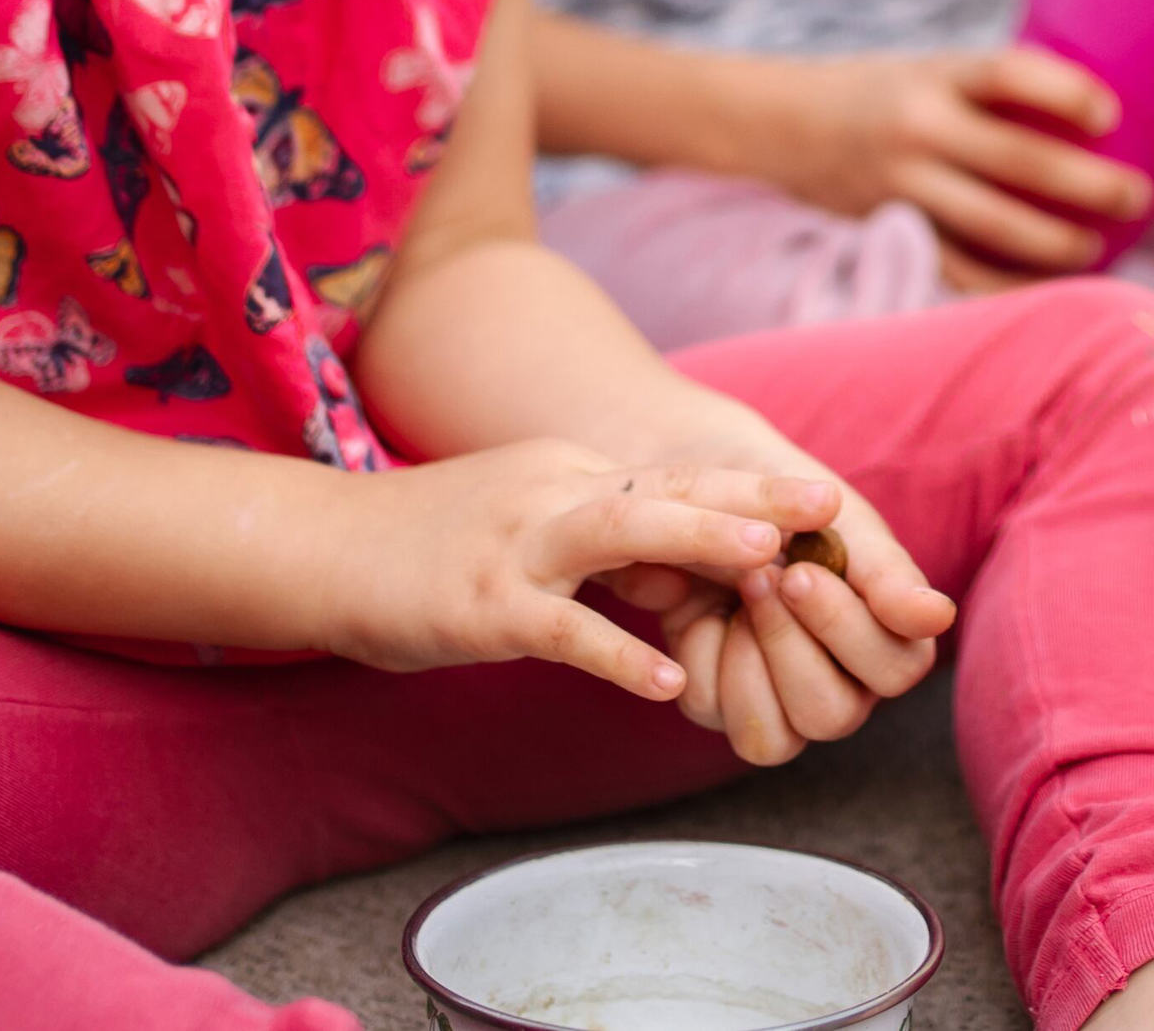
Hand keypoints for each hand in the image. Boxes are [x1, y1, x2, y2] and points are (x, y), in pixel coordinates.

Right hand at [318, 439, 839, 702]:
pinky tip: (665, 680)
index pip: (676, 476)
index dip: (751, 489)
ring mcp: (515, 546)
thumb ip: (604, 544)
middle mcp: (550, 493)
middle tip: (830, 504)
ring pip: (621, 532)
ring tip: (768, 565)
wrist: (323, 550)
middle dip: (752, 497)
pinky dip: (616, 651)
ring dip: (699, 542)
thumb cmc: (430, 546)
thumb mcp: (529, 524)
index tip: (822, 498)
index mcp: (567, 474)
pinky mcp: (482, 604)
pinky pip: (561, 627)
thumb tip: (682, 573)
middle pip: (666, 486)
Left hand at [627, 425, 958, 764]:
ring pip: (774, 741)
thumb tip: (939, 617)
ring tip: (739, 589)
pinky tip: (702, 609)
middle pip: (833, 717)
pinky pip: (711, 711)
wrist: (708, 490)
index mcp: (884, 643)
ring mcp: (775, 703)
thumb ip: (887, 573)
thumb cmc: (790, 505)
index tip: (801, 571)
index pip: (897, 669)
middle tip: (761, 577)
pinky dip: (703, 656)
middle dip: (789, 645)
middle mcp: (837, 687)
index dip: (847, 628)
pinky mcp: (718, 704)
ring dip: (750, 659)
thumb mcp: (842, 523)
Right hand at [762, 48, 1152, 275]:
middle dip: (1086, 184)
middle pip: (1016, 159)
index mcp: (936, 75)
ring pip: (990, 225)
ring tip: (1095, 250)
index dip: (1065, 92)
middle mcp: (918, 127)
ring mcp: (902, 183)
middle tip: (1137, 197)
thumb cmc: (886, 93)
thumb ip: (996, 92)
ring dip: (1053, 243)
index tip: (1110, 113)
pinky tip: (1042, 291)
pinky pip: (957, 268)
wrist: (785, 123)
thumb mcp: (933, 70)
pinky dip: (1003, 284)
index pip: (1009, 74)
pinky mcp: (893, 229)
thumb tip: (1103, 115)